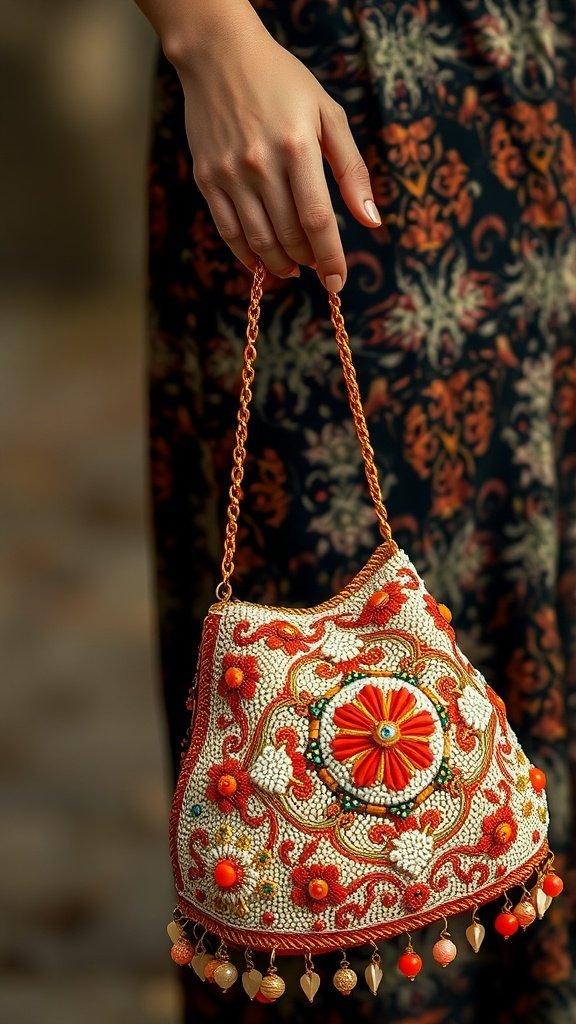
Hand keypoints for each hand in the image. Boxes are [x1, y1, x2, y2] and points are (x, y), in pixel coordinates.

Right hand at [170, 19, 380, 290]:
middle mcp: (261, 164)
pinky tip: (262, 262)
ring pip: (258, 240)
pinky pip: (228, 231)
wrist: (218, 55)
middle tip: (318, 267)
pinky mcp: (207, 179)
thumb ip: (352, 169)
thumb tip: (371, 220)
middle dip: (308, 260)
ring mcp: (230, 174)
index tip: (338, 282)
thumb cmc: (283, 82)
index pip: (317, 219)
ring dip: (280, 263)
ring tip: (294, 268)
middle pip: (289, 235)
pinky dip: (247, 255)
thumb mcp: (328, 114)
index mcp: (297, 147)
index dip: (330, 257)